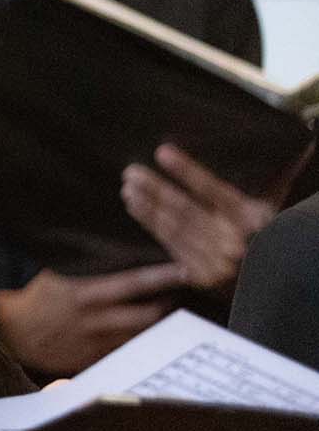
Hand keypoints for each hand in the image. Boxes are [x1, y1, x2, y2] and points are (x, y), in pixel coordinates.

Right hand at [0, 263, 187, 376]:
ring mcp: (92, 344)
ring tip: (167, 317)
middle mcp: (93, 321)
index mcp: (84, 294)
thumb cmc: (32, 297)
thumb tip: (112, 253)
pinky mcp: (88, 360)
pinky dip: (136, 347)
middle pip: (146, 316)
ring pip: (138, 338)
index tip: (186, 271)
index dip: (163, 277)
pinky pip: (121, 355)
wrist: (7, 331)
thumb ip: (85, 269)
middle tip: (179, 297)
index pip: (133, 284)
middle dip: (167, 307)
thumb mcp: (54, 274)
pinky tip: (143, 339)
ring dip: (157, 328)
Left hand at [121, 143, 281, 289]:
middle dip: (155, 189)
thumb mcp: (279, 208)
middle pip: (186, 210)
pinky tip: (136, 208)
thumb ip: (279, 178)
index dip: (187, 171)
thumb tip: (305, 143)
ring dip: (148, 207)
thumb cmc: (277, 237)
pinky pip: (172, 246)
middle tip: (131, 171)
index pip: (214, 190)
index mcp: (253, 221)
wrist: (281, 286)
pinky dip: (153, 226)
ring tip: (128, 187)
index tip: (162, 153)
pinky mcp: (203, 278)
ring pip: (175, 229)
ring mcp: (217, 263)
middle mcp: (234, 243)